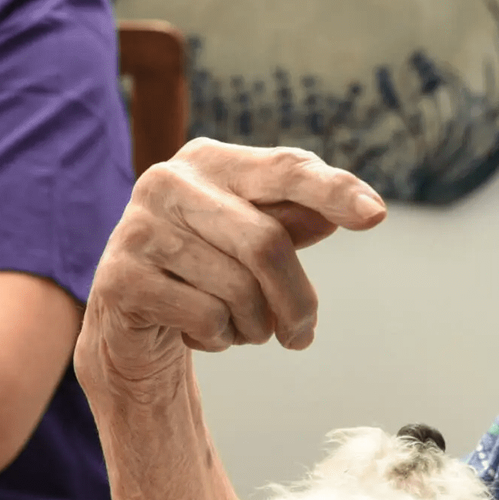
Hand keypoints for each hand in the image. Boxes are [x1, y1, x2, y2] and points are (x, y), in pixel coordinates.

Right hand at [76, 140, 385, 395]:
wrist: (129, 322)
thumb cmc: (206, 271)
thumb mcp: (255, 239)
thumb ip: (299, 218)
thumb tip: (363, 207)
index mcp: (209, 160)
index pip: (285, 168)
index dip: (333, 191)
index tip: (376, 215)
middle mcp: (167, 182)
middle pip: (267, 243)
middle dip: (296, 301)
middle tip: (301, 335)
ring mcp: (139, 229)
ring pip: (238, 290)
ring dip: (253, 326)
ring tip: (235, 327)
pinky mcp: (121, 279)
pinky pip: (206, 319)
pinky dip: (218, 339)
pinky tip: (196, 333)